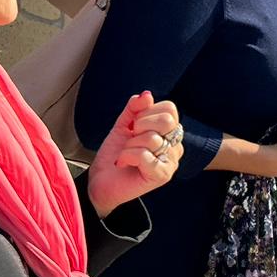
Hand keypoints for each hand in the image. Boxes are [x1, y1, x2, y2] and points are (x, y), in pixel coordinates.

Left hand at [86, 92, 181, 216]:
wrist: (101, 180)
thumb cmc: (115, 155)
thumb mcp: (122, 125)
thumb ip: (135, 108)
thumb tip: (147, 95)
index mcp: (169, 132)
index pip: (169, 109)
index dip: (147, 112)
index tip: (134, 125)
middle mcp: (175, 146)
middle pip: (167, 121)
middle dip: (140, 126)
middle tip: (131, 139)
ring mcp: (171, 161)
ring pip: (153, 139)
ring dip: (130, 145)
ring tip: (125, 154)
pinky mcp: (163, 175)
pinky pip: (144, 155)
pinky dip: (127, 156)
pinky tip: (123, 162)